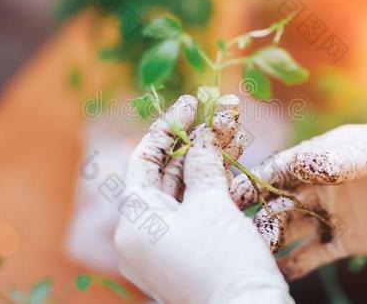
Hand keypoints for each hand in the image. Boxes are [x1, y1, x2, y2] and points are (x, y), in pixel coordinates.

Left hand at [115, 95, 292, 303]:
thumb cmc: (224, 263)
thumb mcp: (212, 206)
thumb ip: (203, 165)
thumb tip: (202, 138)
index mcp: (134, 223)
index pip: (143, 161)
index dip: (168, 128)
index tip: (192, 103)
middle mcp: (142, 237)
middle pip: (164, 176)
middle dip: (193, 143)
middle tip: (217, 115)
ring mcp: (164, 249)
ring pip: (182, 193)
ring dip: (206, 164)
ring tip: (231, 133)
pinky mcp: (187, 257)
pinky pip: (194, 213)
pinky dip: (210, 190)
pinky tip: (231, 166)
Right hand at [231, 123, 366, 279]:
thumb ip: (348, 156)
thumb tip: (305, 164)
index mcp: (329, 154)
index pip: (285, 166)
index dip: (258, 179)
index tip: (234, 194)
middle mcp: (324, 183)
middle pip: (280, 199)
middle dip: (258, 213)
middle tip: (237, 232)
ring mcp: (333, 212)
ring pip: (291, 226)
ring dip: (271, 239)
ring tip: (254, 255)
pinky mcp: (346, 240)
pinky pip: (312, 252)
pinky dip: (294, 262)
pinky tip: (276, 271)